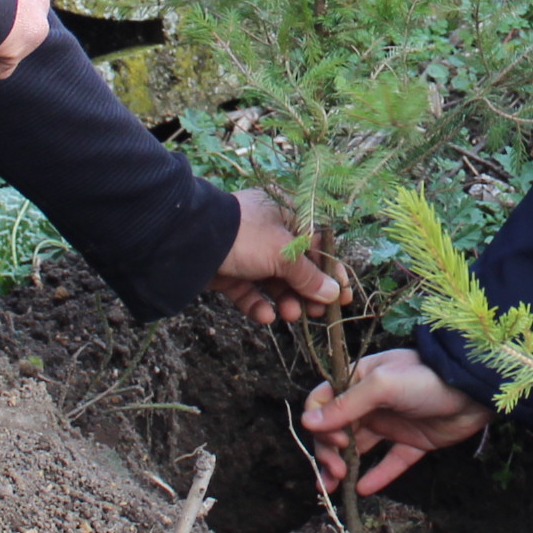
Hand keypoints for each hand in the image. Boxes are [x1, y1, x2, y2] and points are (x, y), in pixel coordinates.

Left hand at [211, 188, 347, 327]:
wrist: (190, 240)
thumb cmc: (245, 235)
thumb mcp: (282, 254)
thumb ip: (308, 276)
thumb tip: (333, 294)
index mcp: (287, 215)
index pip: (318, 245)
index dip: (331, 272)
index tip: (342, 296)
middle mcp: (268, 232)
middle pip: (296, 267)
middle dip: (307, 292)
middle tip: (317, 314)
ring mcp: (247, 253)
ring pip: (273, 282)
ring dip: (285, 300)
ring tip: (290, 316)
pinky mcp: (229, 272)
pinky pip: (249, 291)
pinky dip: (258, 305)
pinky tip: (266, 316)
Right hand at [302, 346, 491, 497]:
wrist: (474, 389)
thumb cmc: (427, 377)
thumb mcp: (382, 385)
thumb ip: (346, 405)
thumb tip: (308, 423)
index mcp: (359, 380)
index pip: (323, 402)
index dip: (322, 423)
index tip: (337, 440)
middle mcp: (371, 403)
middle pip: (336, 430)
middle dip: (329, 452)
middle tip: (335, 471)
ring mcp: (391, 423)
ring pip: (358, 449)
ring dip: (343, 468)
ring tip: (334, 488)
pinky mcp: (412, 442)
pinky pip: (389, 462)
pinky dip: (376, 476)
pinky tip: (363, 490)